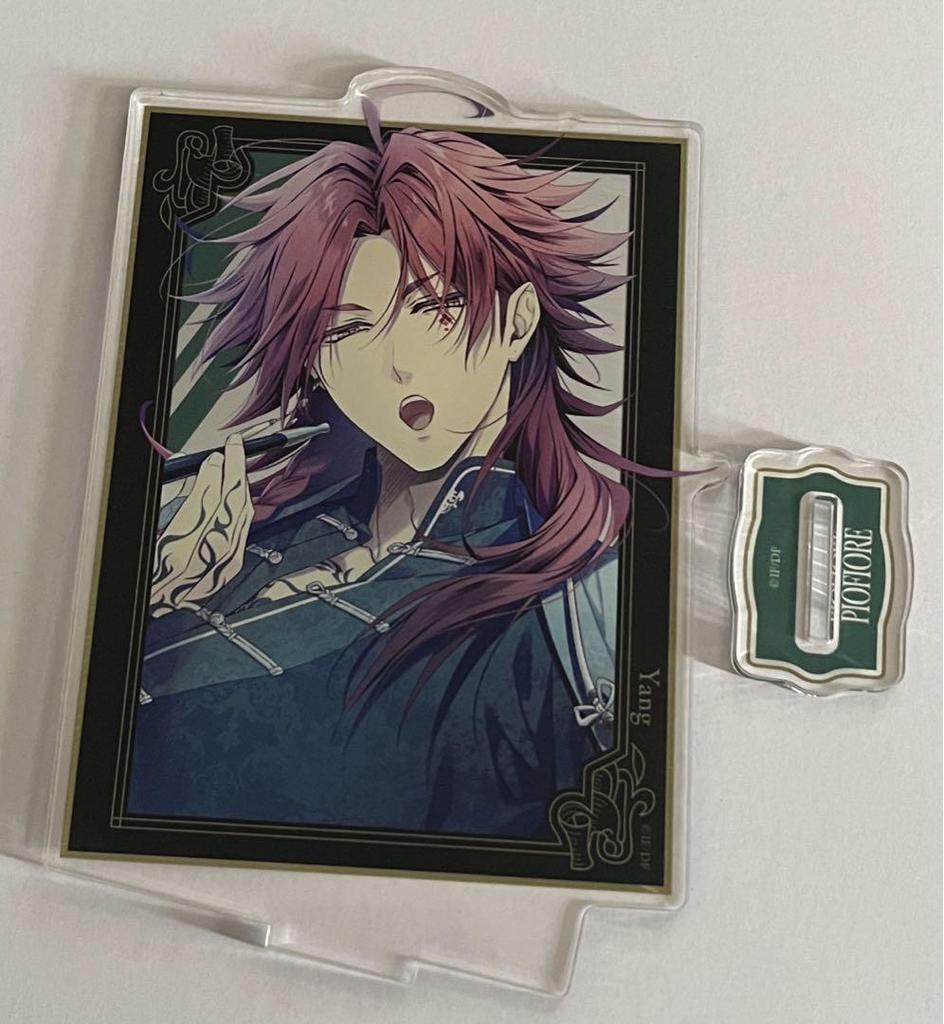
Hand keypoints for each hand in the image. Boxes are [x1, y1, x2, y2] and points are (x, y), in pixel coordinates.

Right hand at [150, 434, 252, 615]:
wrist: (155, 603)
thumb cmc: (148, 568)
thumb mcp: (154, 530)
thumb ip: (177, 500)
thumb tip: (194, 467)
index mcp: (177, 552)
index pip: (204, 503)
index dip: (212, 475)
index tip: (214, 456)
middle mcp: (204, 562)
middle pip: (230, 506)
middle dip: (234, 471)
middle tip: (234, 448)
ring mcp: (221, 567)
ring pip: (241, 518)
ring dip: (239, 486)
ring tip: (236, 464)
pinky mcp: (230, 568)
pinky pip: (242, 531)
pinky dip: (239, 508)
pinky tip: (237, 494)